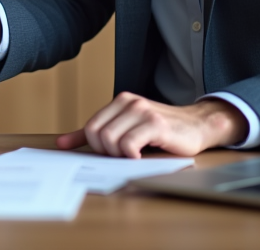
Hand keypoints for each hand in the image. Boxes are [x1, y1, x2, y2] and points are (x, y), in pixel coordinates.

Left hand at [56, 92, 246, 157]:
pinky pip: (129, 145)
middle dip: (108, 152)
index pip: (90, 128)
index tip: (111, 154)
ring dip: (120, 155)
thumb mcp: (127, 128)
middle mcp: (129, 102)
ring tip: (135, 155)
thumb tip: (62, 143)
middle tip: (125, 156)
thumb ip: (96, 134)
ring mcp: (142, 111)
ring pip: (110, 140)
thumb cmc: (162, 132)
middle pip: (98, 135)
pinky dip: (132, 156)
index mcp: (119, 102)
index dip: (97, 147)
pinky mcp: (155, 124)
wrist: (197, 127)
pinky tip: (142, 156)